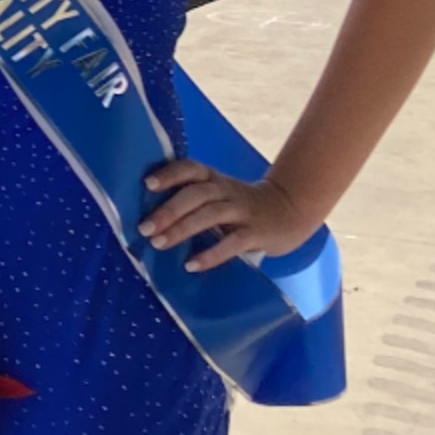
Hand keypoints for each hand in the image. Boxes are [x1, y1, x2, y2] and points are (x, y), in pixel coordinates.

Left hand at [141, 162, 314, 272]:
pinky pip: (233, 243)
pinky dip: (211, 254)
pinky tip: (192, 265)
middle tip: (144, 229)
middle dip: (168, 210)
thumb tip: (151, 219)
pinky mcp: (257, 232)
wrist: (290, 211)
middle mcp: (226, 190)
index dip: (169, 174)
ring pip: (210, 214)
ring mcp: (242, 210)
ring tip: (159, 244)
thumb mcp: (219, 195)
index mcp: (213, 179)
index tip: (147, 185)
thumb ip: (192, 200)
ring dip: (182, 229)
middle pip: (195, 194)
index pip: (190, 169)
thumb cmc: (241, 206)